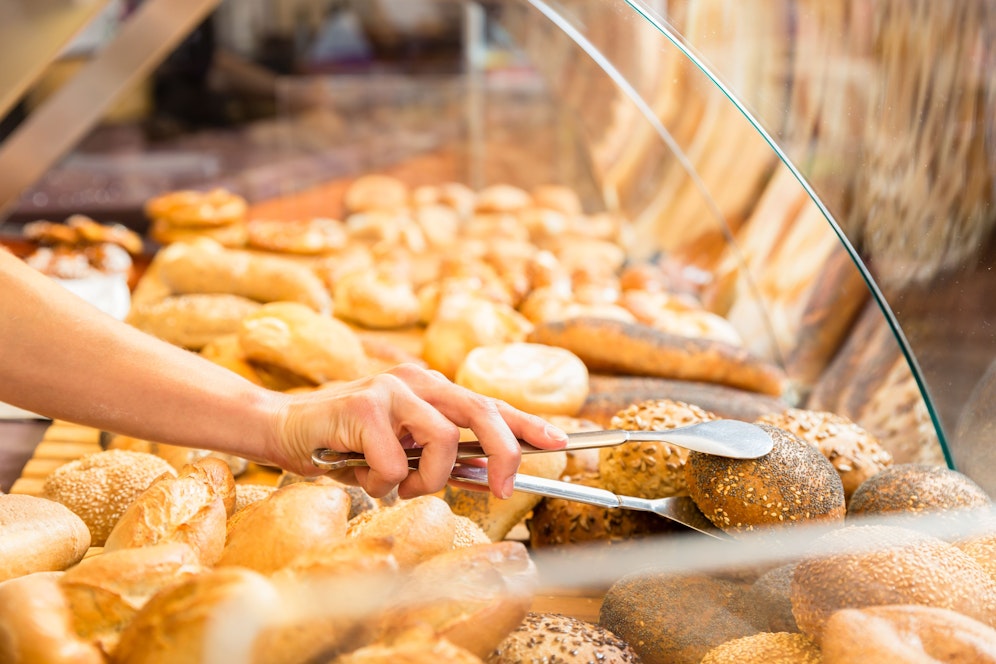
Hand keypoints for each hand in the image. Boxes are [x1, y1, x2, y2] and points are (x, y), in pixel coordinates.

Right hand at [264, 363, 567, 498]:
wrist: (282, 428)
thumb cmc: (347, 445)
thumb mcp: (401, 450)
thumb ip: (439, 457)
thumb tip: (487, 477)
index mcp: (431, 390)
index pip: (489, 404)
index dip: (527, 424)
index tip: (560, 443)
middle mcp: (417, 382)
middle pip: (481, 411)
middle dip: (504, 453)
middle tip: (503, 490)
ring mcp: (390, 389)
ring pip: (442, 440)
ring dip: (426, 478)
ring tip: (396, 484)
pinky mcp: (362, 405)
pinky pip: (394, 462)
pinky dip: (383, 482)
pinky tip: (360, 473)